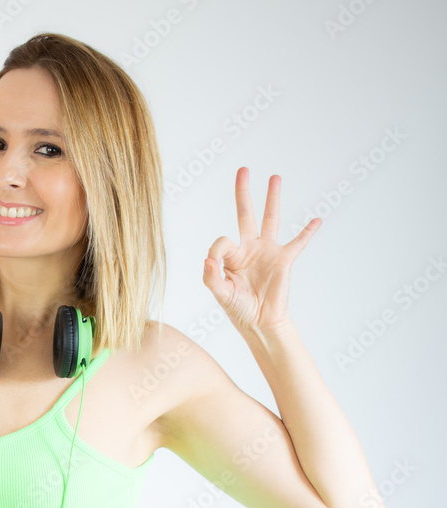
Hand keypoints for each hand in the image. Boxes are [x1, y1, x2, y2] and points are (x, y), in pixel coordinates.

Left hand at [202, 167, 321, 337]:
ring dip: (272, 198)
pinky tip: (316, 220)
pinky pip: (298, 242)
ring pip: (271, 219)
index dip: (218, 251)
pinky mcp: (284, 260)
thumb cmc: (238, 308)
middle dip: (243, 192)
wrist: (260, 322)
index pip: (222, 241)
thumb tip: (207, 259)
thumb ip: (211, 277)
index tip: (216, 265)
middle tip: (243, 170)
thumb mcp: (220, 293)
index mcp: (231, 256)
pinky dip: (308, 232)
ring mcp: (268, 251)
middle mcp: (249, 248)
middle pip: (245, 214)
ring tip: (274, 177)